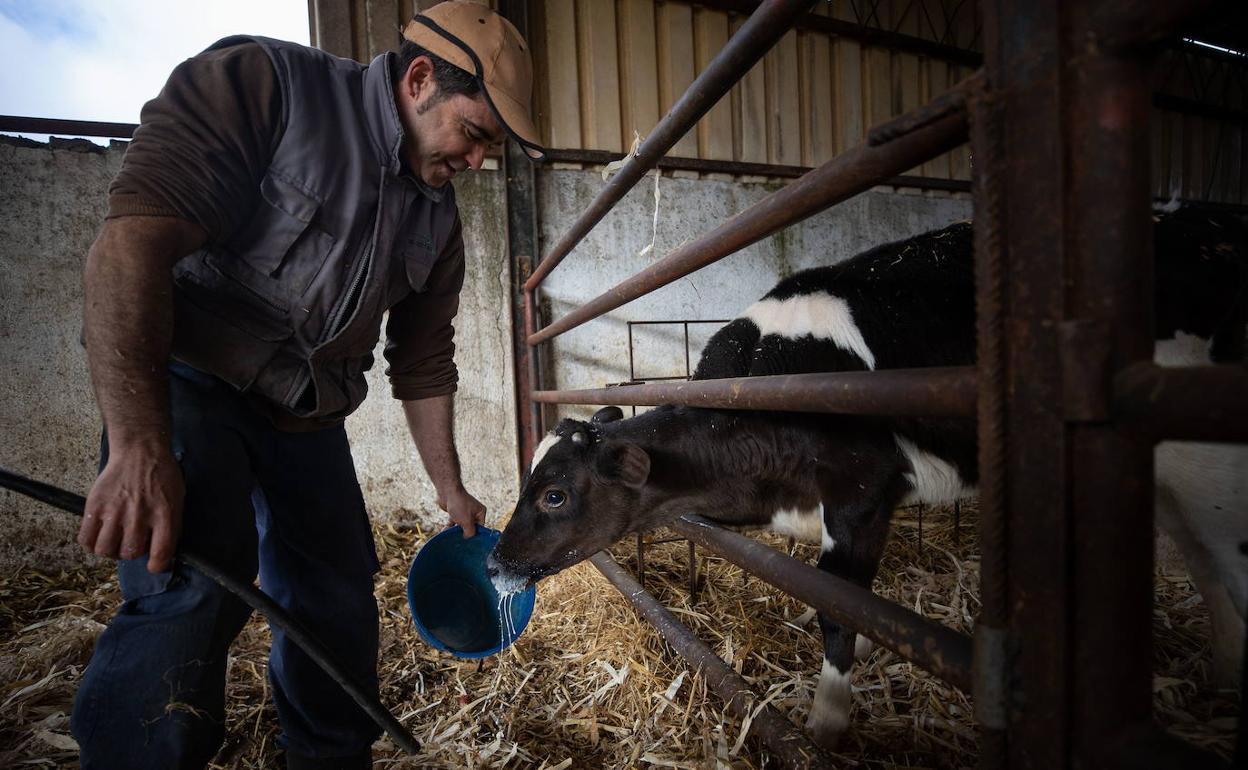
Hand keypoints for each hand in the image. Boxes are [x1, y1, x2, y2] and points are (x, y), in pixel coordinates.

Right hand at [78, 443, 183, 572]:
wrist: (140, 451)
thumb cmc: (161, 476)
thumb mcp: (178, 500)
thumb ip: (172, 526)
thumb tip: (164, 553)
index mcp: (164, 514)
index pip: (160, 553)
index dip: (157, 565)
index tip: (154, 565)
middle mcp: (138, 514)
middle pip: (129, 553)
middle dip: (132, 553)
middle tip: (132, 542)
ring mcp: (114, 510)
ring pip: (105, 550)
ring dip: (110, 550)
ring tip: (115, 541)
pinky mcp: (95, 505)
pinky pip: (85, 539)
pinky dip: (91, 543)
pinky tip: (100, 535)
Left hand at [437, 486, 485, 537]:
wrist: (447, 492)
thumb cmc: (459, 504)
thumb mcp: (467, 521)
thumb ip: (470, 532)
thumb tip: (467, 537)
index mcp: (481, 512)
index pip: (480, 527)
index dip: (475, 534)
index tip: (469, 541)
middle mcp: (474, 512)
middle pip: (470, 527)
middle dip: (463, 533)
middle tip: (459, 539)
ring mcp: (464, 512)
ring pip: (461, 525)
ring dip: (455, 531)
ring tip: (450, 536)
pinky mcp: (455, 512)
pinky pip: (454, 522)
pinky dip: (450, 526)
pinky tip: (445, 530)